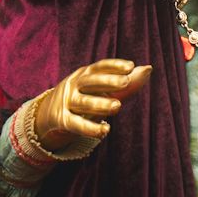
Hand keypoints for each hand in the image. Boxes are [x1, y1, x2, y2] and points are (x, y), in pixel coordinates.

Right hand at [32, 58, 152, 153]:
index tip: (130, 66)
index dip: (114, 65)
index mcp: (84, 74)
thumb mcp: (102, 89)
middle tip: (126, 82)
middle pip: (91, 81)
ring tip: (117, 106)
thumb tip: (149, 69)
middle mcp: (74, 85)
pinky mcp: (61, 120)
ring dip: (100, 104)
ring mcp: (66, 102)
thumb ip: (126, 82)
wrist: (48, 115)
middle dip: (108, 81)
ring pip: (84, 103)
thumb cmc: (84, 98)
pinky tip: (105, 131)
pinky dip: (90, 128)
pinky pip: (76, 124)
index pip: (99, 66)